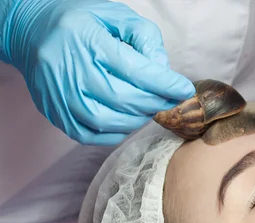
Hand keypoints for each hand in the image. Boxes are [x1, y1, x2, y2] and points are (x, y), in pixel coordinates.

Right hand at [2, 0, 194, 144]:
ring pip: (108, 121)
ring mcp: (60, 95)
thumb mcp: (115, 15)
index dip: (164, 84)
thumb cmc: (80, 22)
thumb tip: (163, 71)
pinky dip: (116, 133)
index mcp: (86, 40)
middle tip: (168, 99)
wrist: (31, 32)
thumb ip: (144, 37)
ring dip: (137, 119)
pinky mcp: (56, 113)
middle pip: (123, 99)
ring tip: (147, 107)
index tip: (183, 89)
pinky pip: (92, 135)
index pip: (134, 70)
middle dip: (155, 103)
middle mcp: (70, 70)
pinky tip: (126, 119)